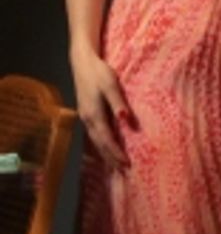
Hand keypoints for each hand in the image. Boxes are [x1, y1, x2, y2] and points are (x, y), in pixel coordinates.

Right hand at [70, 46, 132, 170]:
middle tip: (123, 171)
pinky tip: (106, 148)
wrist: (82, 62)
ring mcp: (85, 117)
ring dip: (106, 153)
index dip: (116, 153)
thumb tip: (125, 119)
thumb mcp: (111, 85)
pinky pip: (94, 134)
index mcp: (94, 114)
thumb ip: (118, 103)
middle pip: (100, 144)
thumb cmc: (98, 72)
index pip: (106, 139)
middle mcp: (87, 119)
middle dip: (111, 158)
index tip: (126, 164)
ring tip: (116, 165)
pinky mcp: (86, 113)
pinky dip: (101, 145)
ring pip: (96, 140)